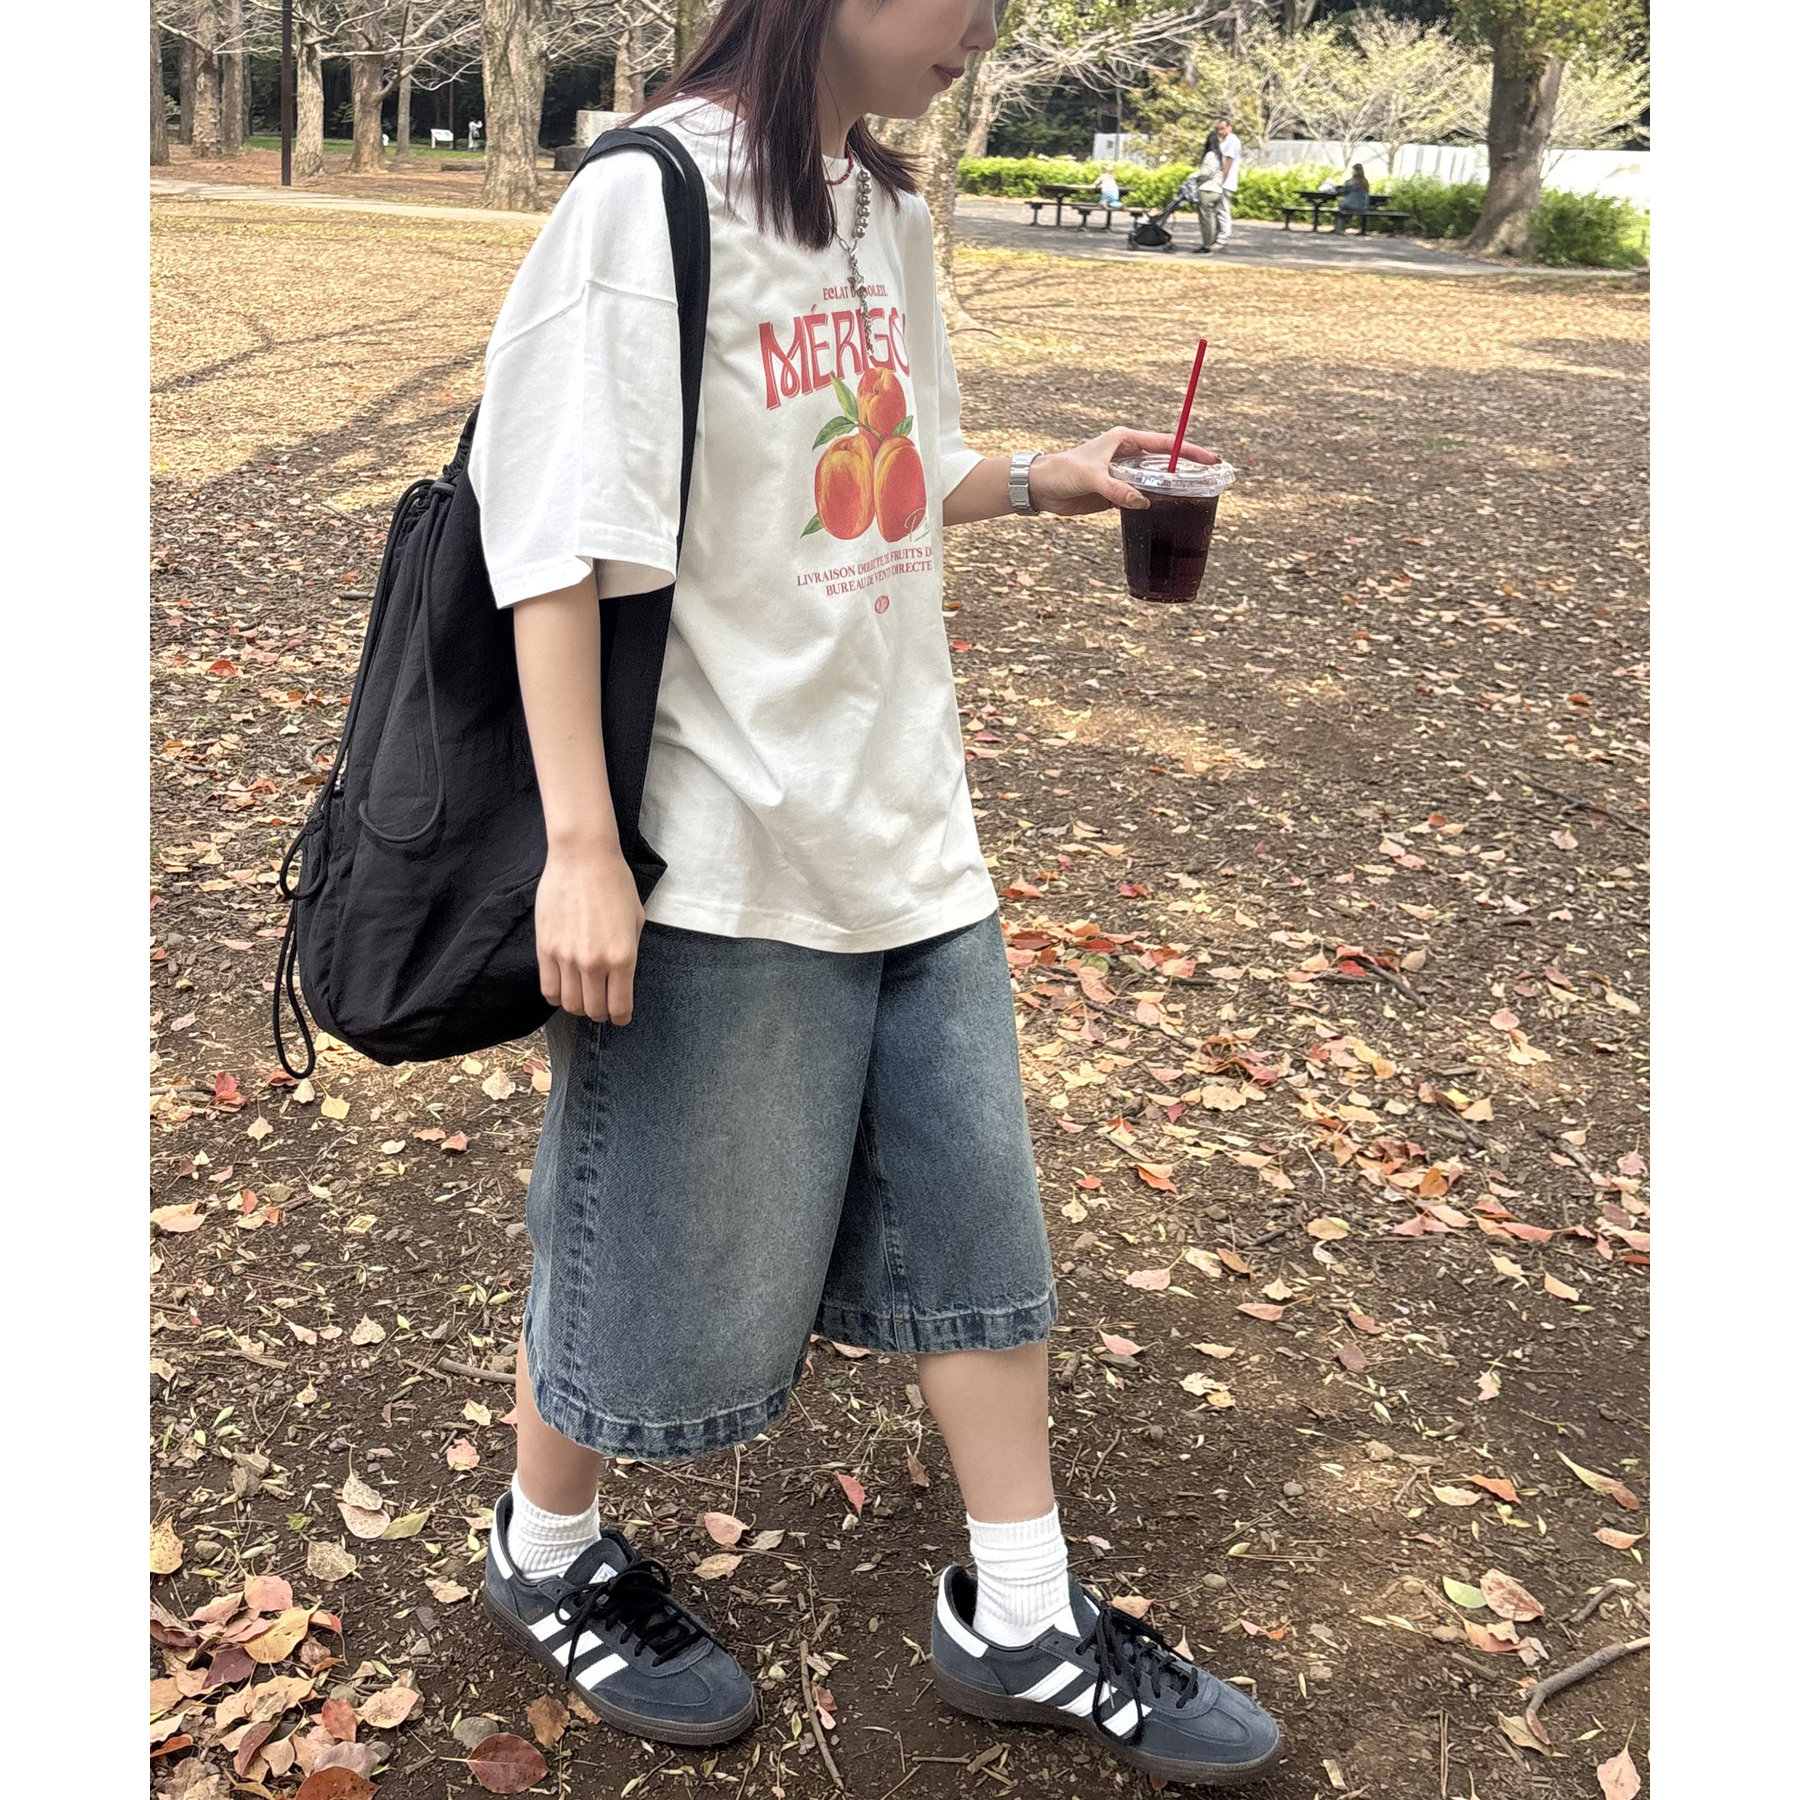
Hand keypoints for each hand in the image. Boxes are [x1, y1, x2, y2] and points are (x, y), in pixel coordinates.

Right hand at [535, 838, 645, 1024]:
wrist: (583, 857)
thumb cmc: (615, 884)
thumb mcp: (636, 921)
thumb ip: (629, 953)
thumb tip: (620, 979)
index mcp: (623, 957)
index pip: (620, 1007)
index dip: (621, 1017)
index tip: (620, 1017)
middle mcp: (595, 962)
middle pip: (593, 1011)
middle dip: (600, 1014)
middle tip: (602, 1007)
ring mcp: (567, 957)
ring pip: (570, 1004)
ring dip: (578, 1006)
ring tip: (582, 997)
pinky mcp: (545, 949)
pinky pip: (548, 989)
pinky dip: (557, 996)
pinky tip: (564, 988)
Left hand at [1027, 428, 1220, 516]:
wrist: (1040, 489)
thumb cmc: (1062, 471)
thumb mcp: (1091, 477)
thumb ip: (1116, 489)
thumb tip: (1143, 502)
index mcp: (1125, 440)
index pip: (1165, 444)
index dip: (1189, 451)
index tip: (1211, 459)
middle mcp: (1128, 455)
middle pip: (1165, 462)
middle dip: (1187, 470)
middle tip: (1212, 479)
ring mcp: (1124, 475)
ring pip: (1156, 481)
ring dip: (1173, 489)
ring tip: (1198, 498)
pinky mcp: (1117, 493)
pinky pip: (1143, 497)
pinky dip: (1156, 503)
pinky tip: (1170, 512)